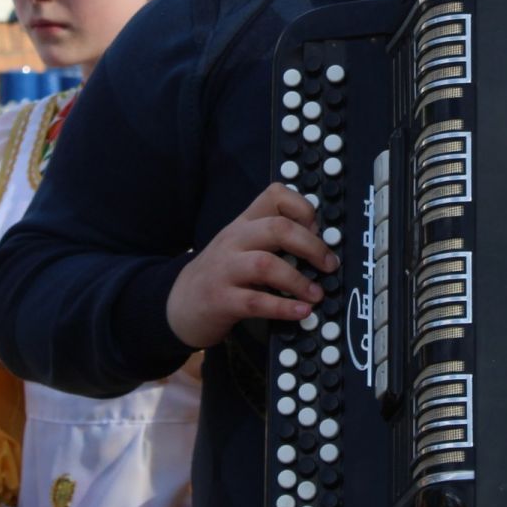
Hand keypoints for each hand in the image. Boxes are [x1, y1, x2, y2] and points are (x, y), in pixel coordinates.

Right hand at [166, 183, 335, 348]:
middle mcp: (234, 240)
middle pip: (277, 228)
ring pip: (266, 265)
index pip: (275, 195)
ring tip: (316, 294)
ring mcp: (225, 270)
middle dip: (311, 246)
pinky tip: (301, 312)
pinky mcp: (220, 300)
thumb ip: (272, 238)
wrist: (177, 304)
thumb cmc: (220, 274)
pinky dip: (283, 307)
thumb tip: (319, 243)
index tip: (319, 229)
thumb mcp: (241, 246)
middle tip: (328, 265)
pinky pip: (256, 301)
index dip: (303, 207)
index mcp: (243, 223)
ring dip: (298, 281)